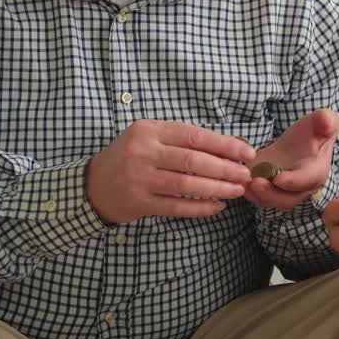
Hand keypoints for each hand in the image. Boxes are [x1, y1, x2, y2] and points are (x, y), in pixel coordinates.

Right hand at [85, 119, 255, 224]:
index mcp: (149, 130)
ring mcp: (139, 179)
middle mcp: (143, 152)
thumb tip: (231, 144)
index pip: (194, 136)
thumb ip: (185, 139)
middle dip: (225, 168)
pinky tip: (217, 207)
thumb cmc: (131, 157)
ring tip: (238, 190)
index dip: (224, 145)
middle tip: (245, 174)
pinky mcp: (138, 203)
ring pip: (186, 185)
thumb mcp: (152, 138)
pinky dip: (200, 208)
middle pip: (193, 161)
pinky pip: (176, 207)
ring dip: (217, 188)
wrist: (93, 185)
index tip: (246, 152)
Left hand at [245, 109, 338, 210]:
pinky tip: (239, 182)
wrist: (301, 143)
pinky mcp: (272, 192)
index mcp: (317, 171)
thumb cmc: (313, 132)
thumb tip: (327, 121)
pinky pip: (260, 199)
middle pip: (288, 198)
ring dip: (258, 195)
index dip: (294, 182)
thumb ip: (326, 121)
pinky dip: (249, 193)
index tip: (278, 178)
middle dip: (271, 193)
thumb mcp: (321, 121)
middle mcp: (303, 188)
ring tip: (244, 183)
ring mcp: (286, 193)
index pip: (308, 181)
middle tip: (254, 182)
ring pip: (273, 201)